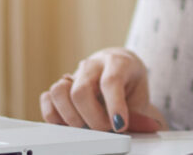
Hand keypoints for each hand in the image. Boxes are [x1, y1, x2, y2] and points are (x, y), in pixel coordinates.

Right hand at [38, 47, 166, 132]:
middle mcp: (92, 65)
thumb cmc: (130, 87)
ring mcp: (73, 74)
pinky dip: (55, 115)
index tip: (119, 126)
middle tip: (105, 128)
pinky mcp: (60, 86)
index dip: (114, 106)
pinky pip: (47, 98)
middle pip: (80, 91)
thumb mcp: (140, 98)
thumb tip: (145, 129)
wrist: (120, 72)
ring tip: (87, 126)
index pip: (111, 81)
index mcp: (117, 62)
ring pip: (58, 92)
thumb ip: (138, 115)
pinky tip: (70, 122)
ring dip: (71, 117)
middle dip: (92, 118)